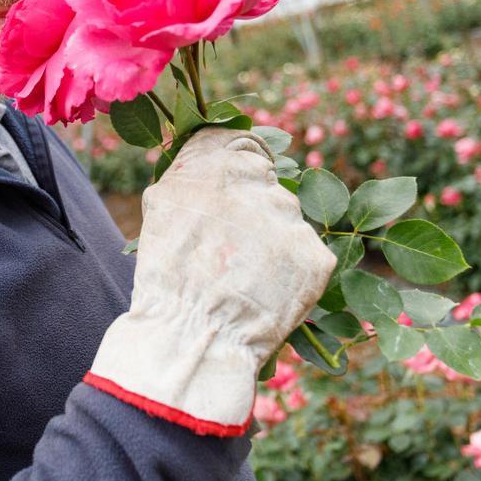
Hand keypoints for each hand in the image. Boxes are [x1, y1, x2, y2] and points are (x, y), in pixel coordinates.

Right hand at [86, 127, 335, 434]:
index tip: (234, 191)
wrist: (192, 334)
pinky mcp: (316, 257)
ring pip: (289, 222)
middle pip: (269, 186)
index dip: (239, 170)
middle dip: (254, 211)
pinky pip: (307, 256)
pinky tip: (265, 293)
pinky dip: (290, 274)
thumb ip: (193, 171)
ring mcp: (294, 220)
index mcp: (224, 163)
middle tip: (232, 249)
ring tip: (244, 278)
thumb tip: (213, 155)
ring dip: (272, 242)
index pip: (244, 146)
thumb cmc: (167, 272)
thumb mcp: (163, 205)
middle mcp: (264, 182)